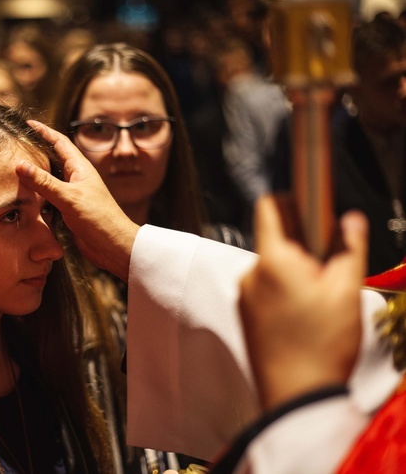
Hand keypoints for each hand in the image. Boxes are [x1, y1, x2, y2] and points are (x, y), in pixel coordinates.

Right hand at [16, 120, 139, 281]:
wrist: (114, 246)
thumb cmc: (98, 218)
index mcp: (80, 167)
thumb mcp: (69, 197)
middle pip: (53, 157)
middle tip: (17, 143)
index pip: (60, 142)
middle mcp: (76, 177)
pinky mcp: (68, 209)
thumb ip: (44, 182)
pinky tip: (25, 195)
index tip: (27, 123)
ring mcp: (72, 194)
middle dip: (37, 149)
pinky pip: (49, 196)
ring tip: (15, 167)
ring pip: (50, 178)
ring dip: (35, 173)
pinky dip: (37, 193)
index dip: (44, 131)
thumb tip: (20, 164)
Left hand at [240, 195, 367, 409]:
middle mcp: (250, 273)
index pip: (269, 207)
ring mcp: (244, 295)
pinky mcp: (245, 315)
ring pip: (273, 267)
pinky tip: (305, 315)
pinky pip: (265, 289)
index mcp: (272, 259)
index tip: (313, 206)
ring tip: (319, 299)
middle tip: (329, 269)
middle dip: (304, 246)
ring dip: (295, 272)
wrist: (297, 394)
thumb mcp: (347, 289)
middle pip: (276, 240)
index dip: (293, 199)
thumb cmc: (322, 344)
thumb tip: (349, 219)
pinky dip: (284, 291)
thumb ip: (348, 246)